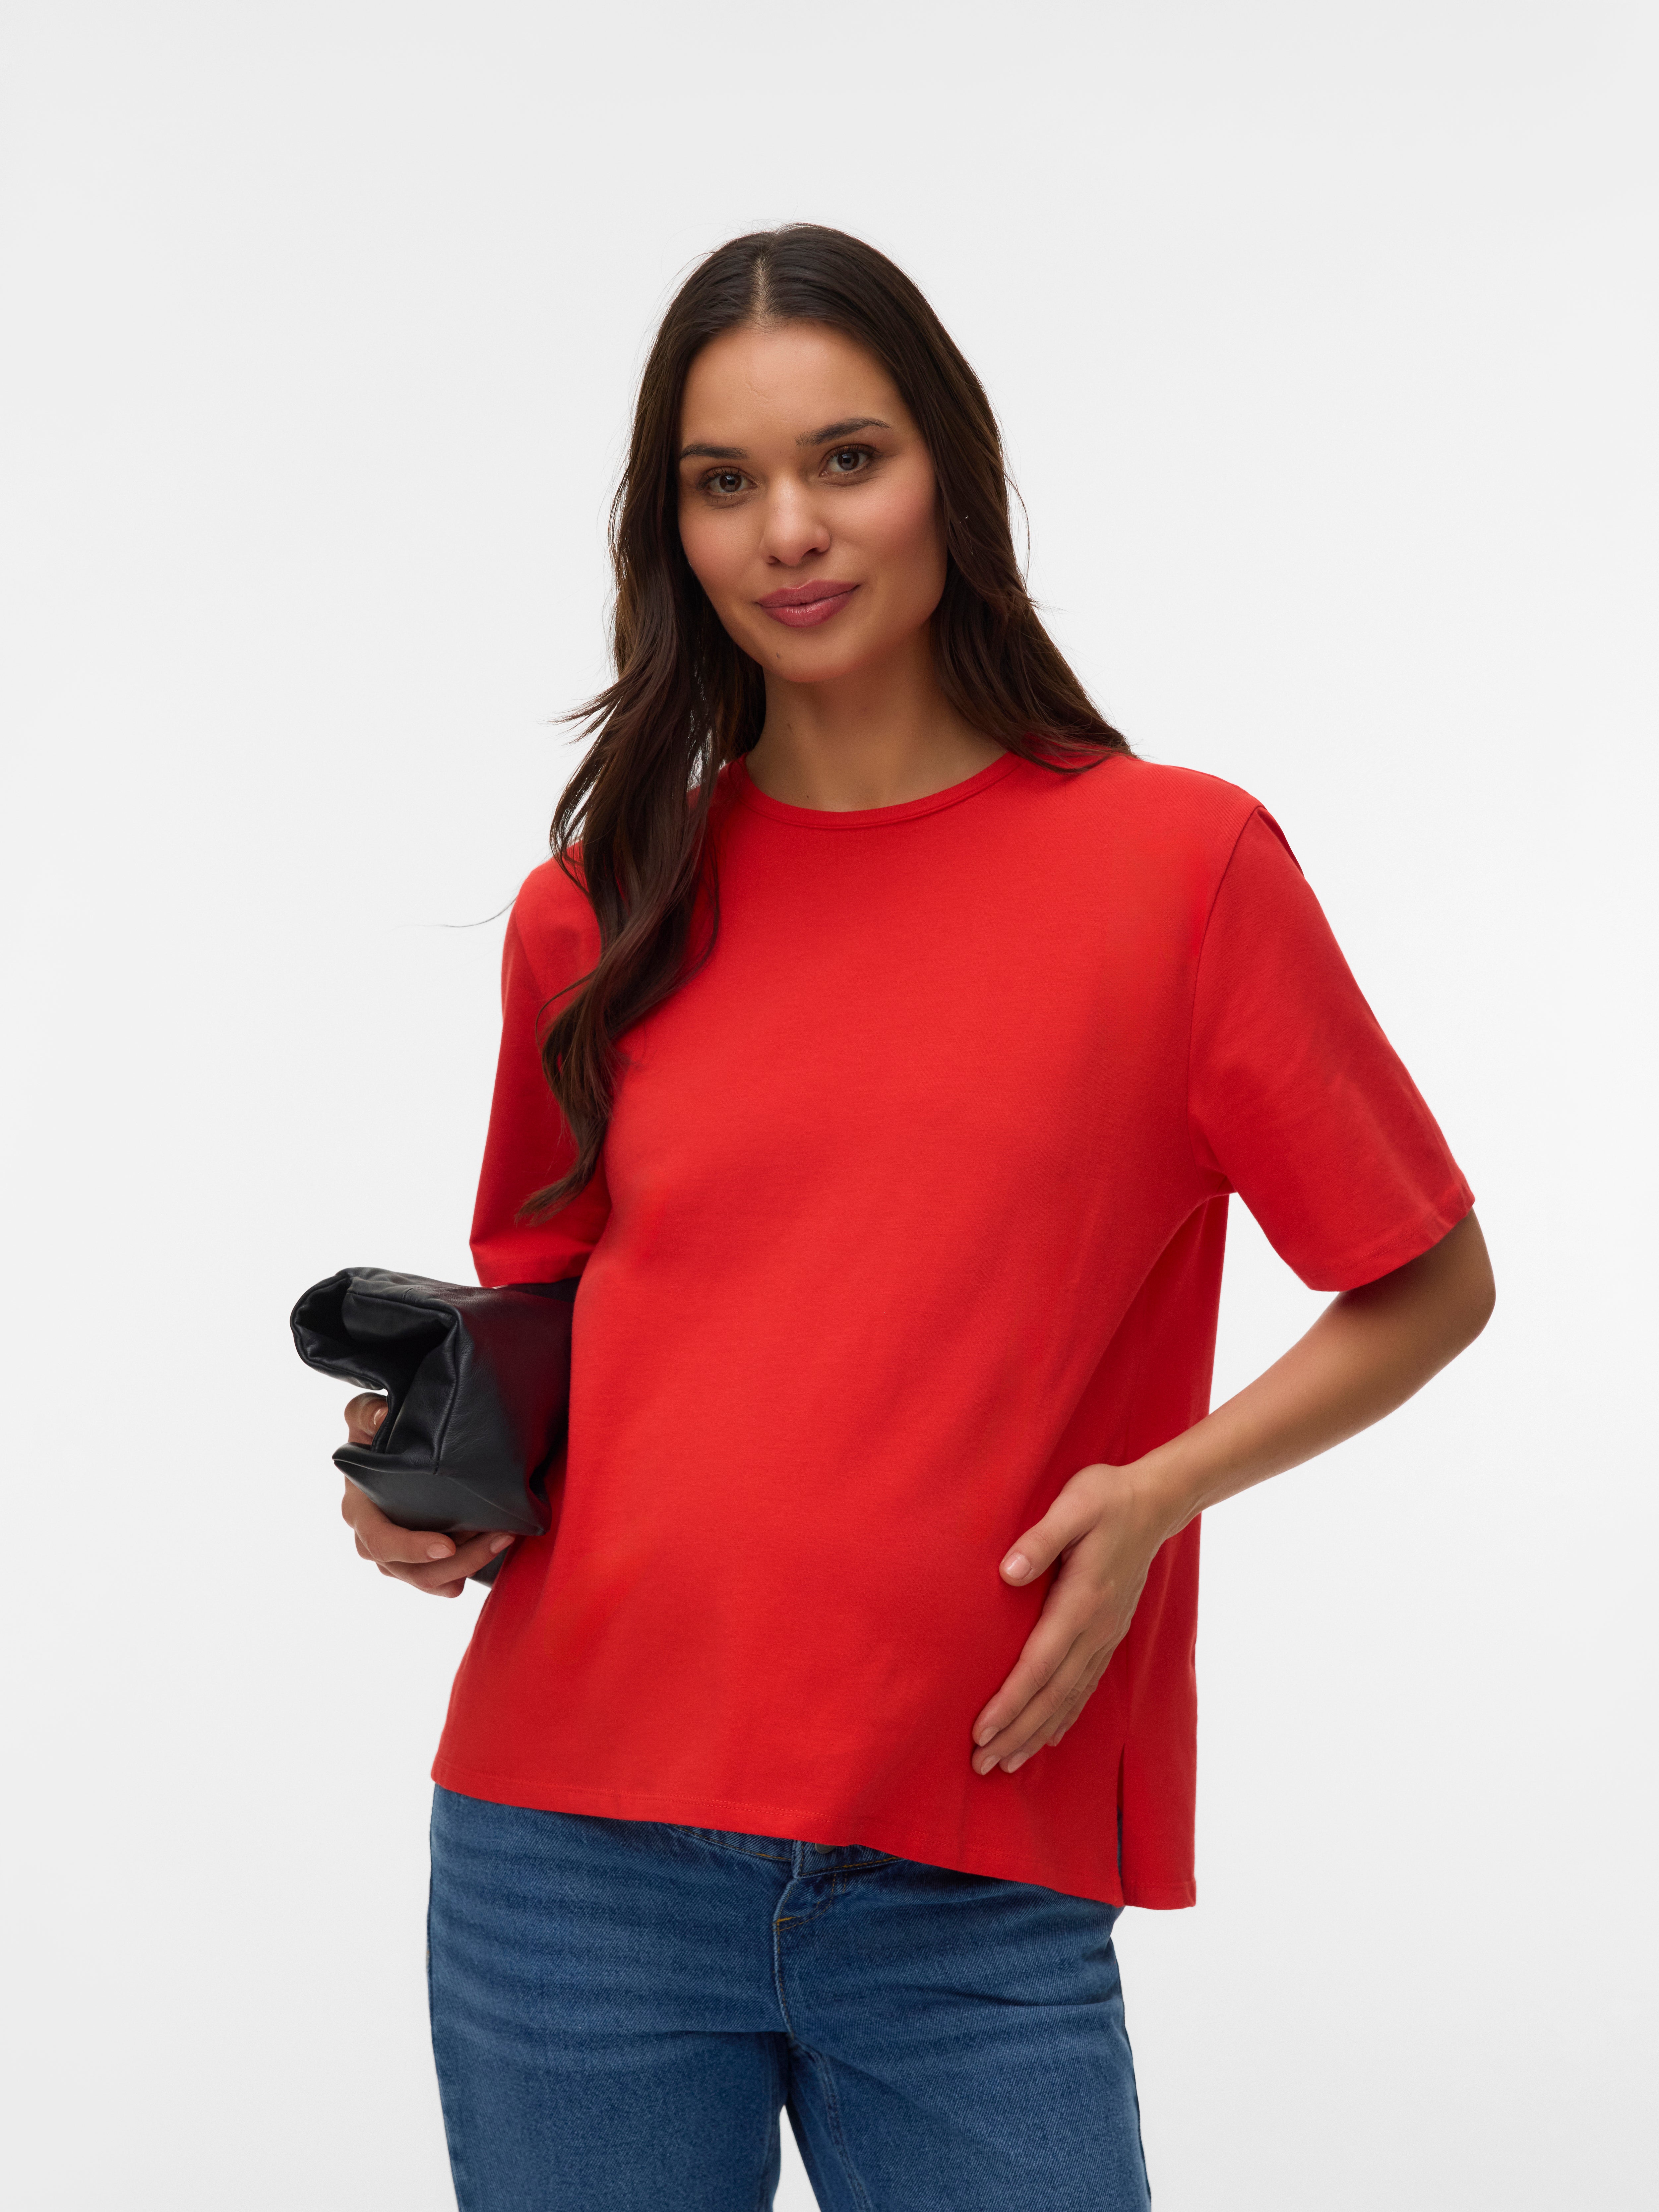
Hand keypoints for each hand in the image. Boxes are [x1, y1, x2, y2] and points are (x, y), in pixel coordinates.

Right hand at [338, 1392, 516, 1597]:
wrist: (386, 1446)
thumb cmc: (375, 1432)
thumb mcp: (364, 1415)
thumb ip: (366, 1412)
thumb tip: (379, 1416)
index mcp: (359, 1509)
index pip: (379, 1541)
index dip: (411, 1548)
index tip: (448, 1546)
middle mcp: (374, 1539)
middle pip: (412, 1571)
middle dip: (459, 1561)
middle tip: (500, 1537)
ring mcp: (396, 1554)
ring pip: (431, 1579)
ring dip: (470, 1565)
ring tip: (505, 1538)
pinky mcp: (417, 1559)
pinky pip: (440, 1579)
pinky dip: (466, 1571)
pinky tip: (493, 1554)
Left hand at [970, 1461, 1171, 1775]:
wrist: (1154, 1502)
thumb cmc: (1106, 1498)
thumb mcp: (1073, 1505)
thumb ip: (1040, 1539)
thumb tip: (1008, 1572)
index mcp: (1082, 1601)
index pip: (1039, 1664)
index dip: (1011, 1701)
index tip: (982, 1731)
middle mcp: (1096, 1628)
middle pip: (1052, 1694)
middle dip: (1016, 1732)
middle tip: (980, 1766)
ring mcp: (1106, 1634)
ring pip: (1069, 1697)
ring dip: (1036, 1733)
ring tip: (1006, 1763)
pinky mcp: (1109, 1633)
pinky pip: (1085, 1685)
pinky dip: (1065, 1716)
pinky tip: (1048, 1736)